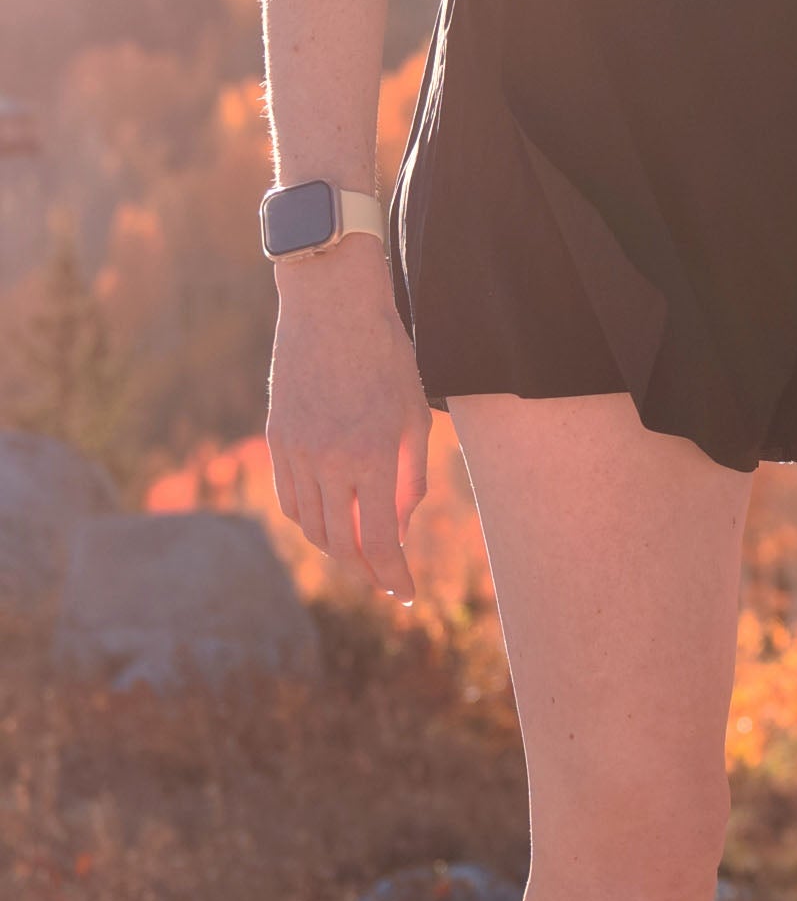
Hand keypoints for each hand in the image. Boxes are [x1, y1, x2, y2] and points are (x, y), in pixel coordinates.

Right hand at [266, 238, 431, 605]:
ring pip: (311, 526)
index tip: (407, 594)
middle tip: (386, 578)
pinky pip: (290, 499)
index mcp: (374, 455)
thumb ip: (411, 477)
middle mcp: (330, 460)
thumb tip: (398, 528)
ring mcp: (297, 452)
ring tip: (361, 550)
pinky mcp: (276, 439)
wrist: (331, 305)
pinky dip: (310, 519)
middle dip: (366, 570)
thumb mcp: (415, 414)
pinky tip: (330, 520)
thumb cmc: (386, 356)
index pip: (380, 541)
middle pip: (341, 543)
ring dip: (336, 547)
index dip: (393, 577)